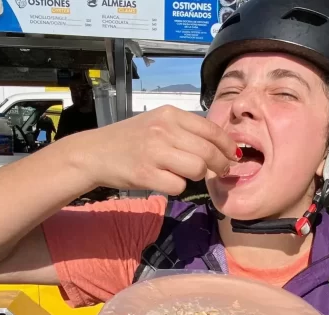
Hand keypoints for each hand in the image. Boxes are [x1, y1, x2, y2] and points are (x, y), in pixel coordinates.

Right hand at [74, 106, 238, 194]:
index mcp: (169, 115)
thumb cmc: (129, 139)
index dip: (227, 145)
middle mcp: (163, 130)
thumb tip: (219, 149)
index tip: (233, 155)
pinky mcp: (146, 174)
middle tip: (221, 171)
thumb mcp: (157, 123)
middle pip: (209, 152)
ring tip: (187, 174)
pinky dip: (177, 187)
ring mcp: (154, 152)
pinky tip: (166, 180)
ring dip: (197, 176)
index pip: (211, 130)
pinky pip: (178, 186)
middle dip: (220, 165)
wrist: (95, 153)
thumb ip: (185, 131)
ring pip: (197, 169)